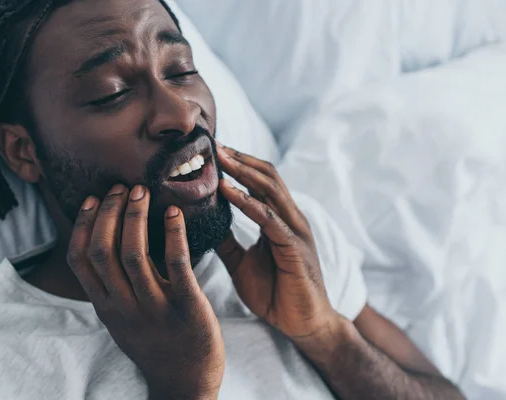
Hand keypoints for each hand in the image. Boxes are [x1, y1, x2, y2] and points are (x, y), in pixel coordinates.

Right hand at [67, 185, 224, 399]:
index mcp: (106, 308)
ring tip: (141, 192)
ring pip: (134, 255)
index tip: (93, 199)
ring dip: (134, 217)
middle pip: (103, 251)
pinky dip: (173, 233)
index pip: (80, 260)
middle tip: (121, 188)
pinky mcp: (186, 307)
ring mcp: (154, 308)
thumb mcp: (122, 320)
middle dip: (108, 213)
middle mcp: (124, 308)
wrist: (185, 384)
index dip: (83, 225)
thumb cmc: (155, 344)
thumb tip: (107, 245)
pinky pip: (177, 264)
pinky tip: (174, 212)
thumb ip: (112, 289)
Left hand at [216, 144, 339, 341]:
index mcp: (279, 220)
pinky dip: (248, 202)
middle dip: (240, 160)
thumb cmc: (275, 293)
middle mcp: (290, 219)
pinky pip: (269, 219)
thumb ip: (227, 241)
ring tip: (220, 159)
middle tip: (214, 146)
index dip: (239, 165)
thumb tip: (203, 225)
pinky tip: (228, 192)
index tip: (214, 152)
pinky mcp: (294, 248)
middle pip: (267, 177)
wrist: (302, 324)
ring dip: (243, 172)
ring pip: (270, 190)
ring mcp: (295, 231)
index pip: (260, 182)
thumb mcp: (241, 263)